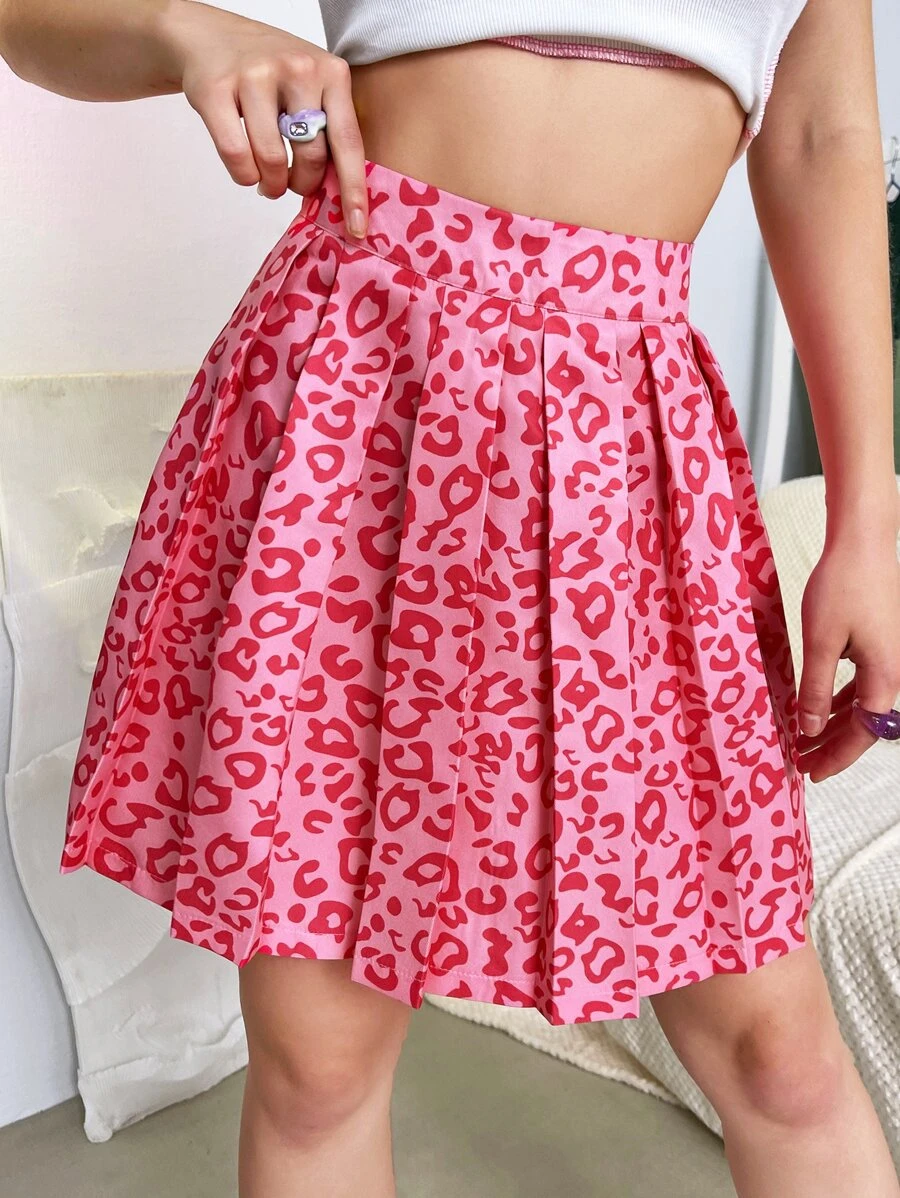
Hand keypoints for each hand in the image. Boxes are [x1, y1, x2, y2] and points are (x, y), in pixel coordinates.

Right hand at [160, 0, 366, 229]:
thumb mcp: (312, 85)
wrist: (211, 37)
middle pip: (311, 157)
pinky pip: (237, 156)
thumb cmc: (271, 74)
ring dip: (270, 184)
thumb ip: (329, 127)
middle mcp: (298, 69)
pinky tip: (246, 170)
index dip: (353, 190)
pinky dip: (243, 175)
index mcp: (331, 72)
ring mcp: (256, 75)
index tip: (357, 228)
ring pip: (272, 161)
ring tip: (267, 181)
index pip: (348, 142)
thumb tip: (341, 195)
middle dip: (301, 185)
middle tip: (290, 186)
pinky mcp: (217, 88)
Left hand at [796, 534, 899, 781]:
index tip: (810, 773)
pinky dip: (841, 701)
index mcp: (885, 676)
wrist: (864, 544)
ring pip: (863, 705)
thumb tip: (811, 729)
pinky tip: (821, 710)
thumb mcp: (821, 642)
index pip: (862, 733)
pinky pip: (862, 685)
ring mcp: (889, 659)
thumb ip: (815, 689)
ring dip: (835, 725)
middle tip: (801, 764)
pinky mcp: (880, 646)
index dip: (836, 757)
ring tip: (805, 741)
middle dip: (833, 746)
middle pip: (865, 724)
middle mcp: (894, 672)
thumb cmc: (842, 586)